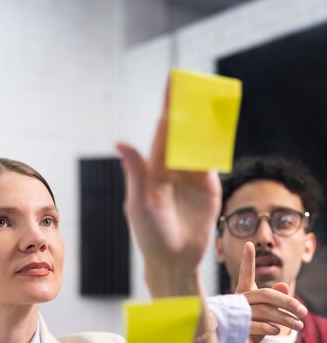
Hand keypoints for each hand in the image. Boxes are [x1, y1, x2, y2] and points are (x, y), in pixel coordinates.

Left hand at [117, 80, 221, 297]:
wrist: (174, 260)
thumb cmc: (150, 235)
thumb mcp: (139, 204)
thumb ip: (136, 173)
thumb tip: (120, 142)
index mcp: (153, 170)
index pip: (163, 132)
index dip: (169, 106)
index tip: (173, 82)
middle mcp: (173, 169)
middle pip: (184, 132)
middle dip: (190, 108)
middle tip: (198, 82)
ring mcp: (191, 178)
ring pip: (200, 144)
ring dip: (207, 123)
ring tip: (213, 98)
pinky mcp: (209, 188)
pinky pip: (213, 161)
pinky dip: (218, 145)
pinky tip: (222, 127)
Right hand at [236, 242, 306, 342]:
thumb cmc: (251, 329)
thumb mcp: (266, 314)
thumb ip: (275, 300)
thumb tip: (284, 286)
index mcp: (243, 294)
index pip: (245, 274)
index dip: (247, 260)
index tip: (249, 244)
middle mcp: (238, 301)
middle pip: (265, 294)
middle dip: (287, 302)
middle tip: (303, 311)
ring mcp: (236, 315)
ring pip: (264, 311)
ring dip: (285, 318)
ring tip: (299, 326)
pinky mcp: (237, 330)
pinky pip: (256, 325)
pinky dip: (268, 328)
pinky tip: (277, 332)